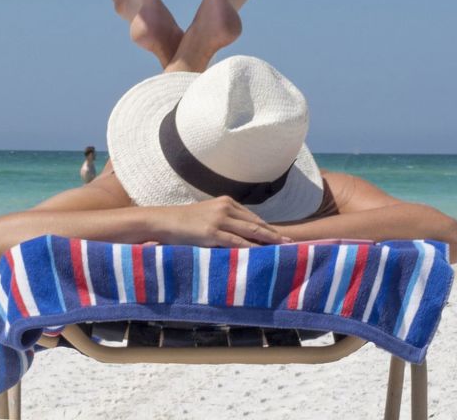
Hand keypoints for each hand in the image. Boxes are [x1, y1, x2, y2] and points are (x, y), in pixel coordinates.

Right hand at [151, 196, 292, 247]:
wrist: (164, 221)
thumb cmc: (185, 222)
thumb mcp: (208, 216)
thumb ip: (225, 221)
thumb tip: (241, 234)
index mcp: (226, 202)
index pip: (253, 217)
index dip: (268, 228)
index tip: (282, 236)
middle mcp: (226, 207)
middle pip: (256, 223)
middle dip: (274, 234)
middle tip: (291, 242)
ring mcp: (219, 219)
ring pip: (250, 231)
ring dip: (268, 240)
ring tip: (283, 248)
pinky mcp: (212, 232)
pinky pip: (236, 241)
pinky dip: (251, 248)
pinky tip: (261, 254)